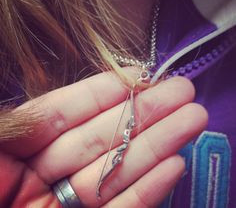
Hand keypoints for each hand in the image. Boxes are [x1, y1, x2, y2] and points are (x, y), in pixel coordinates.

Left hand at [0, 73, 207, 206]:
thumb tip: (53, 108)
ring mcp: (67, 205)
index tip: (139, 76)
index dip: (103, 91)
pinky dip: (149, 190)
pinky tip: (174, 163)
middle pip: (103, 138)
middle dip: (144, 113)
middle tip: (182, 91)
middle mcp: (47, 174)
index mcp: (17, 151)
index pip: (66, 112)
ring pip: (119, 171)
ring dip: (158, 145)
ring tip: (191, 120)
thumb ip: (17, 126)